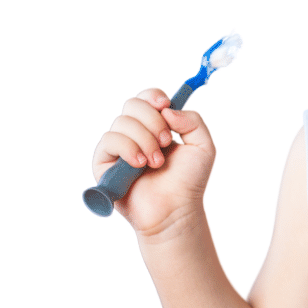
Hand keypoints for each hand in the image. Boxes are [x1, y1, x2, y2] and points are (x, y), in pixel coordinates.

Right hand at [91, 88, 215, 236]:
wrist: (175, 210)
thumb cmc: (188, 182)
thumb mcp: (203, 146)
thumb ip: (193, 121)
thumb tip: (167, 109)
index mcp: (156, 126)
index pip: (146, 98)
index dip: (153, 96)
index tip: (165, 104)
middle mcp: (135, 134)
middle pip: (132, 104)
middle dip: (152, 120)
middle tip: (166, 142)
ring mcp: (118, 148)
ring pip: (122, 122)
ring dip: (144, 139)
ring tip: (156, 162)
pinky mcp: (103, 163)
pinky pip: (109, 140)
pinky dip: (128, 148)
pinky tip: (140, 164)